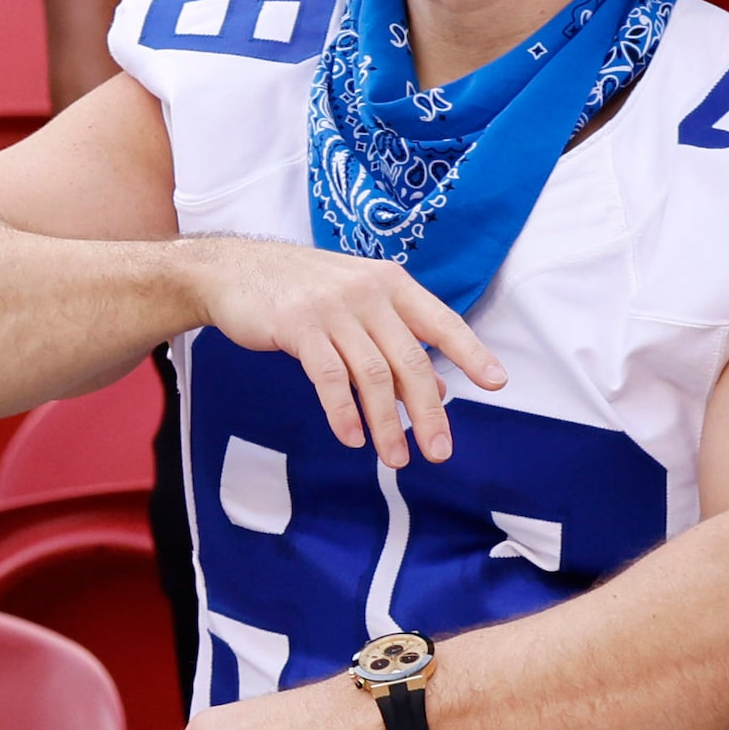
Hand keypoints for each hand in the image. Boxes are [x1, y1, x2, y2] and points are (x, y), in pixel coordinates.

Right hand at [178, 235, 504, 465]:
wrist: (232, 270)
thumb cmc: (298, 290)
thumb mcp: (355, 304)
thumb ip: (394, 341)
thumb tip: (437, 391)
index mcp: (389, 283)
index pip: (441, 321)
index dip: (470, 352)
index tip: (496, 383)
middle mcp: (367, 292)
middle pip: (410, 359)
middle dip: (428, 411)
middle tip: (439, 451)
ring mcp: (332, 308)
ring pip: (372, 375)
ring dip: (386, 424)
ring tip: (396, 458)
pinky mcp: (298, 326)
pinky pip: (329, 377)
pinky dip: (343, 412)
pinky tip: (352, 437)